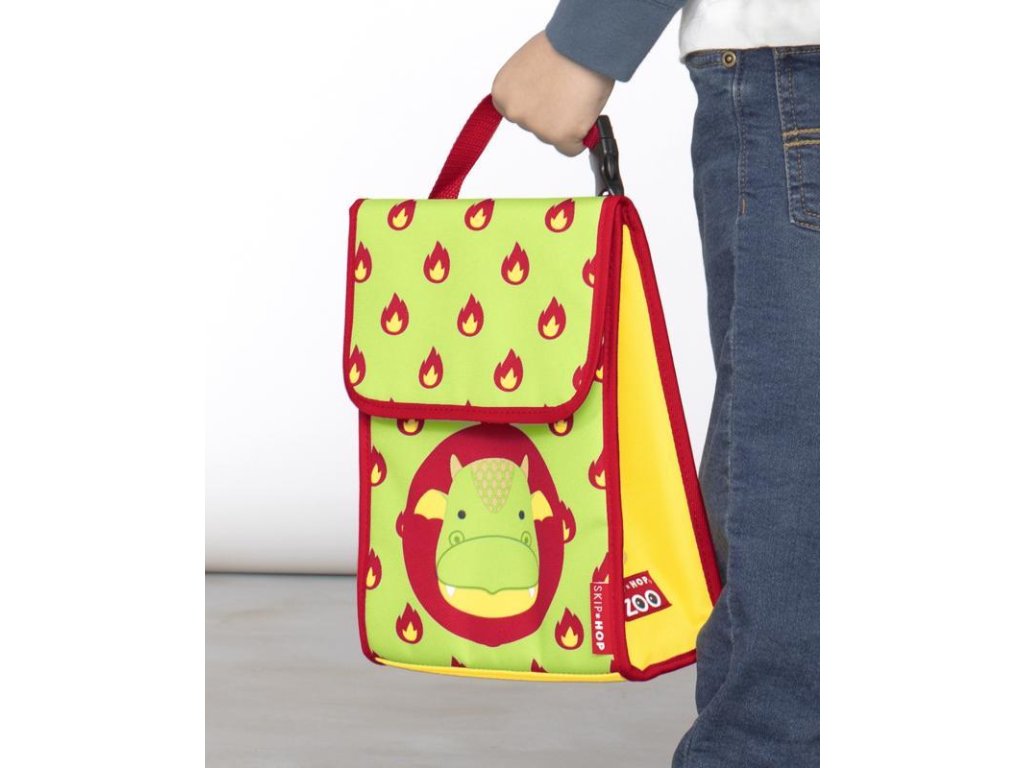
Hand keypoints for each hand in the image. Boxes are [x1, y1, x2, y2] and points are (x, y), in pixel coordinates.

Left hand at [492, 31, 613, 156]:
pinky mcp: (559, 136)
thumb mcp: (528, 65)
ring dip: (567, 123)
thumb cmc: (563, 45)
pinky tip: (584, 110)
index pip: (517, 113)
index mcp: (502, 92)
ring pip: (554, 137)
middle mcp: (514, 111)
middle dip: (553, 115)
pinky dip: (582, 135)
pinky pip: (572, 148)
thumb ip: (526, 88)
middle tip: (567, 92)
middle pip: (536, 128)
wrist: (583, 43)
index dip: (537, 104)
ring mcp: (536, 126)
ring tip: (577, 95)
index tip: (548, 95)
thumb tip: (537, 103)